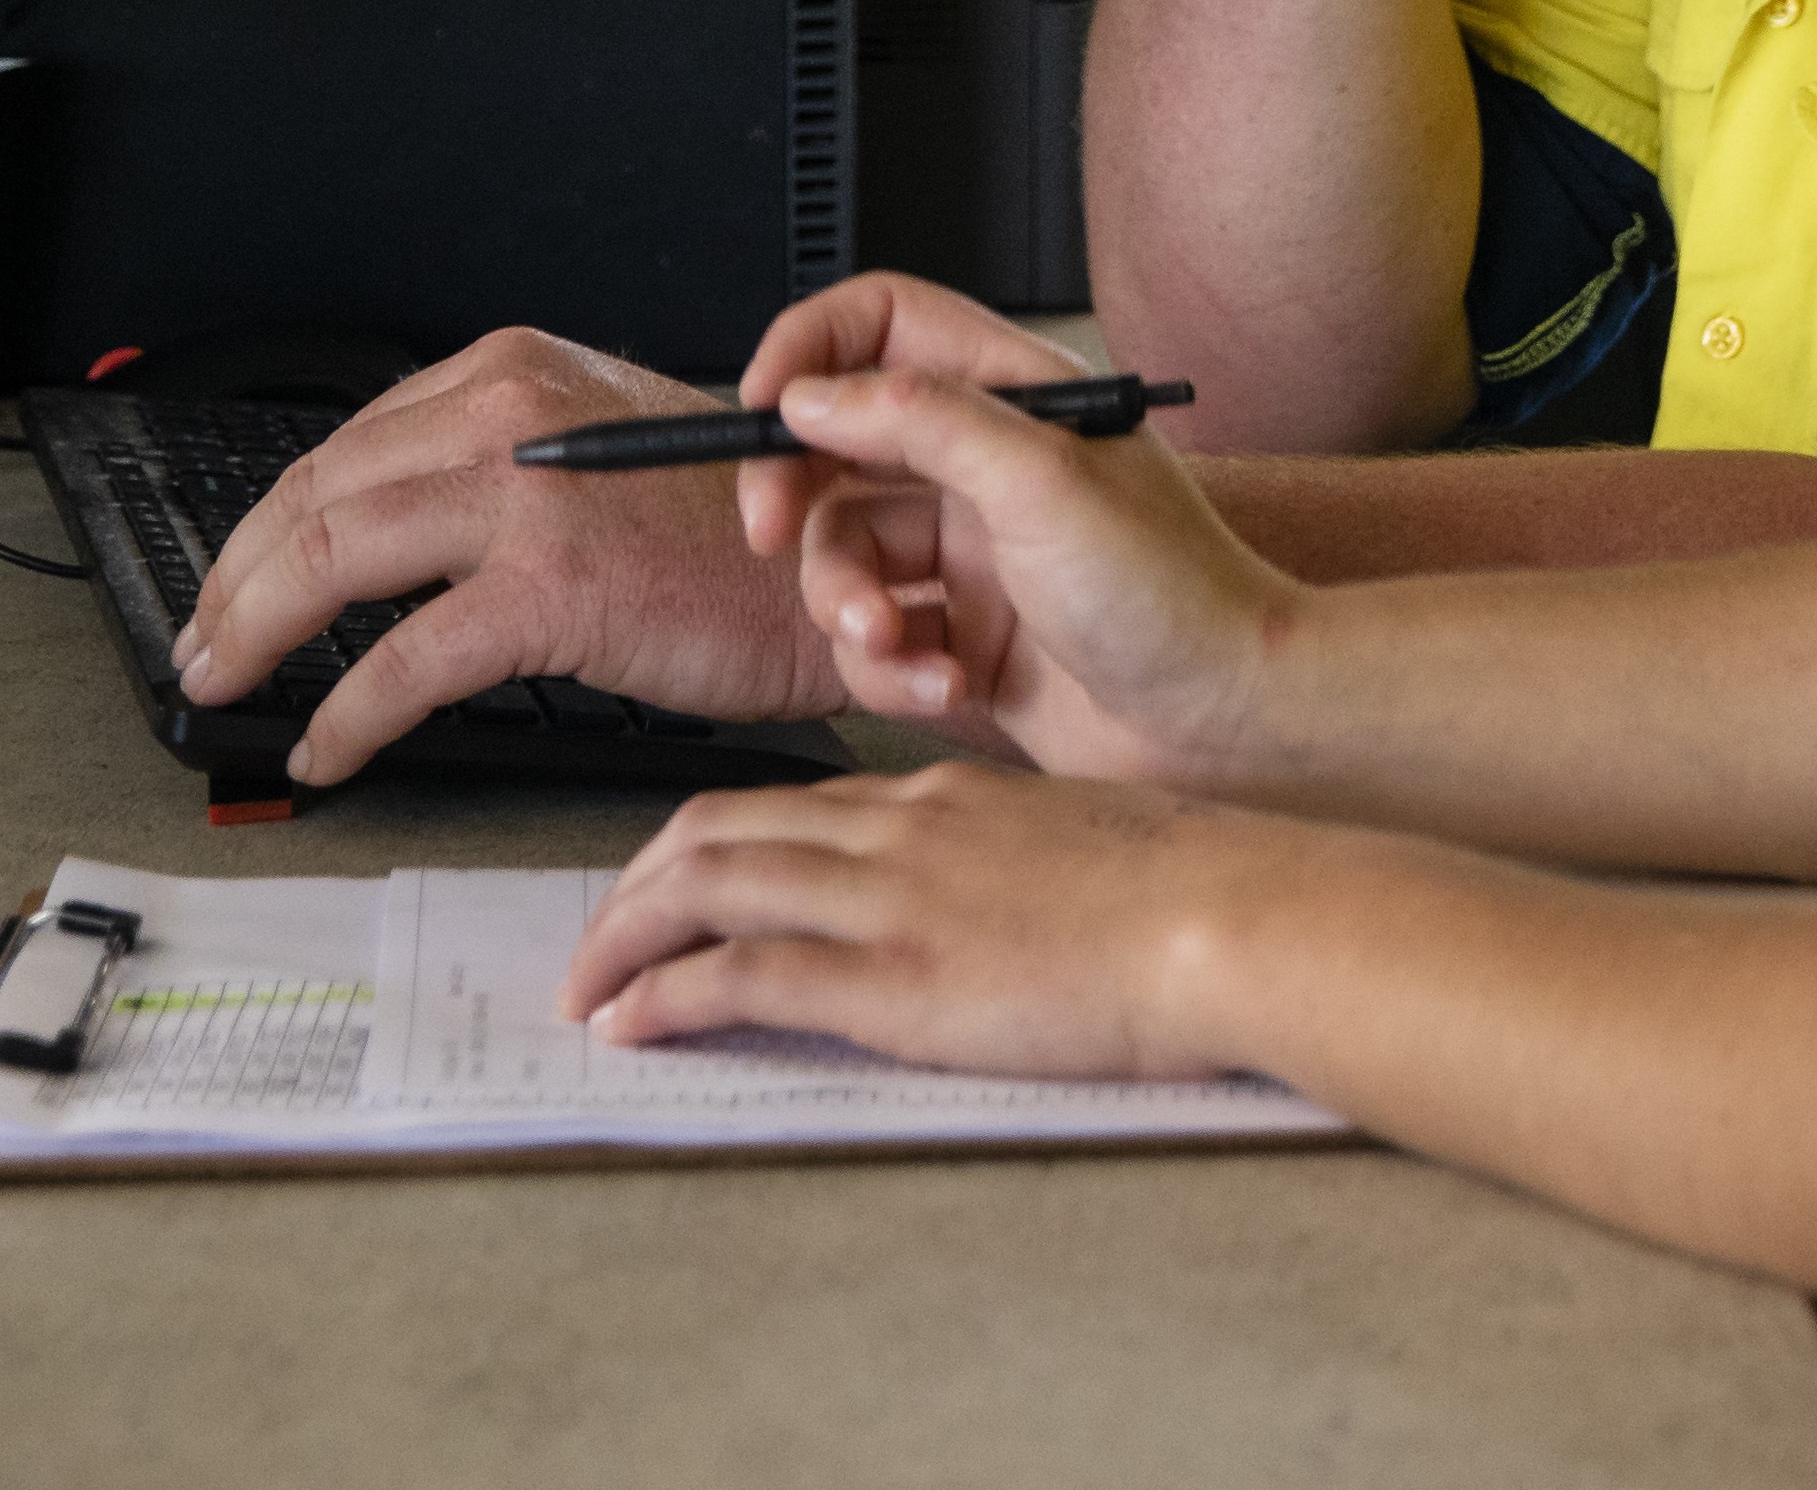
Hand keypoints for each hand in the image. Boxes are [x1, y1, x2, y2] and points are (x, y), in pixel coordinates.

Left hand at [171, 328, 842, 786]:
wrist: (855, 569)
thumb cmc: (752, 532)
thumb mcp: (615, 456)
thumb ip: (515, 468)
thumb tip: (404, 525)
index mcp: (526, 375)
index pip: (348, 443)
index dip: (271, 521)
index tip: (241, 577)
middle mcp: (518, 415)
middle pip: (314, 493)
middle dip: (235, 581)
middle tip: (205, 646)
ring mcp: (531, 497)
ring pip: (330, 559)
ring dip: (254, 634)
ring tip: (230, 687)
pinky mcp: (551, 588)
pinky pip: (399, 663)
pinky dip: (344, 716)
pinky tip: (329, 747)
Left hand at [560, 759, 1299, 1079]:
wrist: (1230, 915)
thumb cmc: (1192, 891)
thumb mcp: (1085, 851)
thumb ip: (1016, 863)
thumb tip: (996, 905)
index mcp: (951, 795)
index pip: (797, 804)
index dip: (716, 844)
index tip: (679, 889)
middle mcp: (903, 828)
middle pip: (725, 827)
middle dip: (638, 882)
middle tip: (601, 936)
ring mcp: (894, 897)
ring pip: (711, 882)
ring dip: (625, 934)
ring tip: (586, 983)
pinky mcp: (892, 977)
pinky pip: (743, 971)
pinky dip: (667, 992)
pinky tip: (632, 1021)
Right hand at [745, 337, 1302, 787]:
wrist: (1221, 722)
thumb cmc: (1173, 593)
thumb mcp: (1042, 483)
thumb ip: (924, 423)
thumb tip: (816, 392)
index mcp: (1016, 397)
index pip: (883, 325)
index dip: (810, 352)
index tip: (761, 409)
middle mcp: (988, 466)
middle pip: (837, 446)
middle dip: (793, 492)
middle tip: (768, 528)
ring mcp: (974, 553)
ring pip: (843, 554)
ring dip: (847, 602)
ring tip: (893, 637)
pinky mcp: (965, 635)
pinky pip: (875, 639)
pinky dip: (891, 666)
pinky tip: (947, 684)